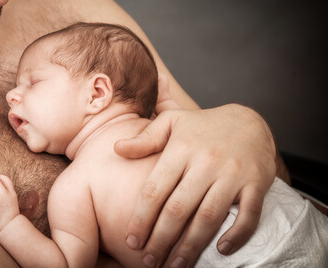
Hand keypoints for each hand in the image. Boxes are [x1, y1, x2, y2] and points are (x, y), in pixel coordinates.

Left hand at [115, 104, 275, 267]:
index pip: (155, 190)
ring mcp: (233, 173)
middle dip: (161, 239)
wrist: (250, 121)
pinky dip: (237, 233)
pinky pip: (248, 213)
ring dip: (191, 245)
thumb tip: (117, 149)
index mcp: (181, 149)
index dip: (141, 219)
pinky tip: (221, 249)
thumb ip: (145, 138)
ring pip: (209, 216)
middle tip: (149, 261)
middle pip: (178, 209)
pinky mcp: (257, 183)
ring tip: (176, 265)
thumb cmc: (203, 126)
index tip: (132, 241)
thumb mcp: (172, 122)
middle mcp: (206, 162)